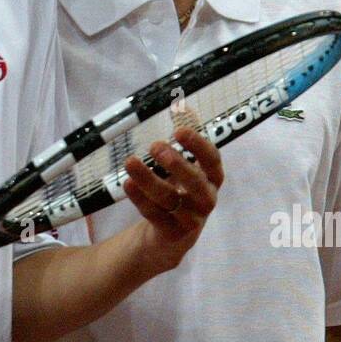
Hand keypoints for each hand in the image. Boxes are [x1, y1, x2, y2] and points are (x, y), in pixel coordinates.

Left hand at [122, 127, 223, 272]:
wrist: (171, 235)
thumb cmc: (180, 191)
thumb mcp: (183, 165)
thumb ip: (184, 139)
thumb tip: (181, 106)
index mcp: (212, 178)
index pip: (212, 160)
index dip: (198, 145)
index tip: (178, 131)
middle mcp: (206, 199)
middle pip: (195, 182)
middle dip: (176, 163)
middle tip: (155, 146)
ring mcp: (192, 219)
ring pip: (170, 199)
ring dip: (149, 179)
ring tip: (130, 161)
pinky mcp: (173, 233)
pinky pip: (156, 214)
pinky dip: (140, 198)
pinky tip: (127, 183)